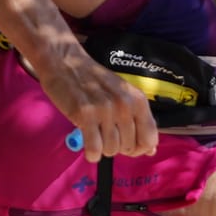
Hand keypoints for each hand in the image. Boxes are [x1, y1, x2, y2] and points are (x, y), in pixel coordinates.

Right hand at [37, 44, 158, 161]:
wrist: (65, 62)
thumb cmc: (93, 80)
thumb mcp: (123, 95)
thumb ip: (138, 121)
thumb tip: (151, 150)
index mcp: (137, 100)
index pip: (150, 138)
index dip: (140, 149)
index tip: (129, 146)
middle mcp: (124, 105)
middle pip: (128, 147)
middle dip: (117, 147)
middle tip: (105, 134)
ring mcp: (105, 110)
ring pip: (111, 150)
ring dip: (102, 149)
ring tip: (95, 134)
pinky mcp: (85, 115)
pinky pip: (94, 149)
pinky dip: (91, 153)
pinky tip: (86, 143)